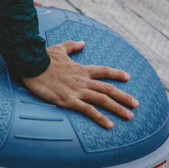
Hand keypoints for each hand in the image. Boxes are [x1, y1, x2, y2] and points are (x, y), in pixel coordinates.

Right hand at [22, 40, 138, 128]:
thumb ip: (72, 46)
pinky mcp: (69, 100)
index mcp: (81, 69)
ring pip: (103, 100)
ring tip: (130, 116)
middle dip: (124, 97)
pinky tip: (109, 125)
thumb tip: (82, 42)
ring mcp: (77, 90)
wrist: (31, 65)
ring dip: (118, 108)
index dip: (117, 74)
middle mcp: (83, 80)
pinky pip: (88, 110)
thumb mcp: (59, 48)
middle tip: (136, 104)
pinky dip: (100, 117)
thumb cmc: (43, 58)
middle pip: (108, 88)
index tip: (128, 77)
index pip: (104, 71)